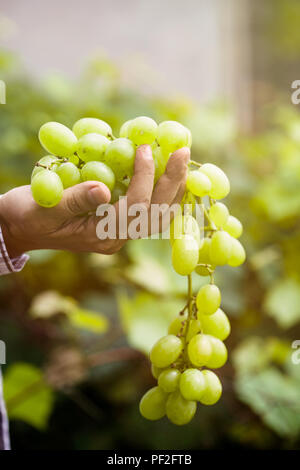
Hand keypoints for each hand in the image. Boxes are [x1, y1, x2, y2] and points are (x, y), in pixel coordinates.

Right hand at [0, 145, 189, 257]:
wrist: (20, 228)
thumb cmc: (27, 216)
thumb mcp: (45, 207)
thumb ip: (75, 200)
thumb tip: (104, 189)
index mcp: (100, 237)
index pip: (135, 209)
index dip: (144, 177)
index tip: (144, 147)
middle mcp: (116, 239)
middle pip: (155, 215)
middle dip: (172, 182)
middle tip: (184, 151)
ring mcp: (120, 233)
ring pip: (157, 215)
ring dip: (172, 187)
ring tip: (182, 159)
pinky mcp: (118, 223)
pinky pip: (148, 210)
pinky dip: (161, 190)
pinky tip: (168, 171)